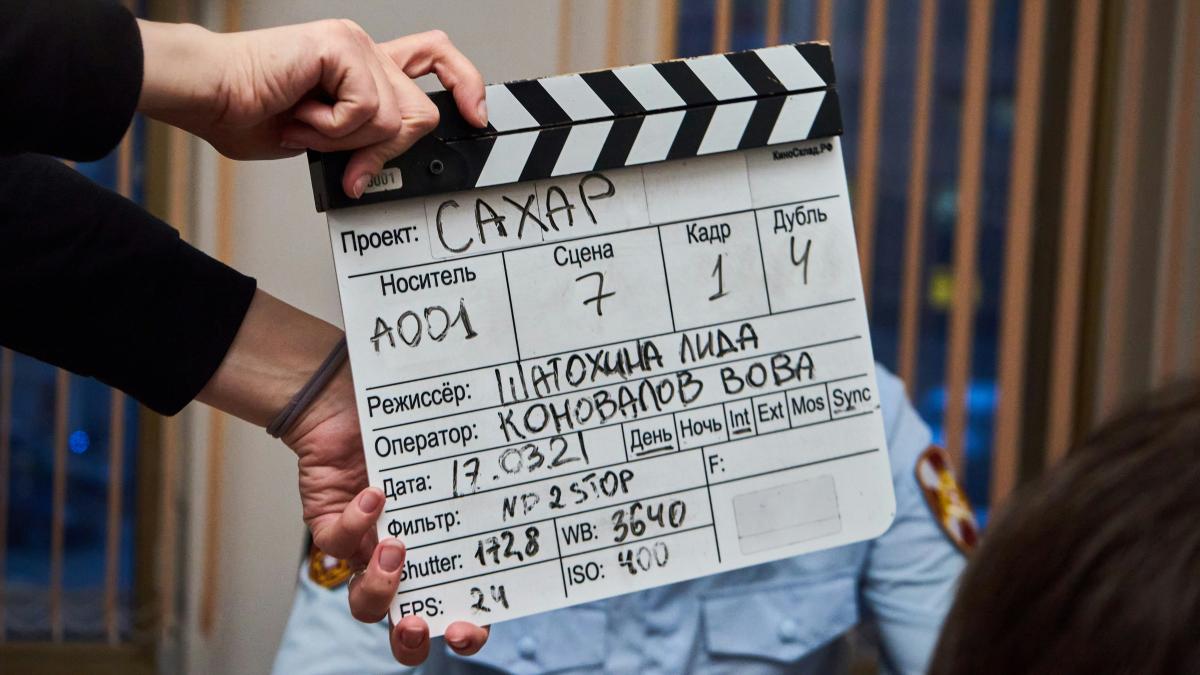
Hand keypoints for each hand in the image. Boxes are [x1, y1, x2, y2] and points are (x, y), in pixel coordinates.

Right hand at [136, 20, 486, 197]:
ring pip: (391, 118)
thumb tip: (384, 169)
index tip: (477, 117)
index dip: (465, 85)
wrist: (209, 97)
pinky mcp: (340, 47)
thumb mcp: (325, 142)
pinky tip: (298, 113)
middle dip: (384, 149)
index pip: (434, 60)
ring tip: (302, 124)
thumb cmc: (248, 114)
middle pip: (418, 112)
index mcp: (363, 67)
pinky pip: (365, 110)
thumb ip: (364, 146)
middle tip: (342, 158)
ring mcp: (353, 44)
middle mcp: (363, 50)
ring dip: (343, 140)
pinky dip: (330, 128)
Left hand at [196, 290, 487, 664]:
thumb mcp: (450, 446)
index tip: (470, 626)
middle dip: (411, 637)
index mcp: (442, 552)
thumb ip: (483, 454)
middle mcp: (406, 559)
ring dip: (380, 589)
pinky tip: (374, 497)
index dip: (466, 629)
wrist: (346, 395)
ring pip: (365, 602)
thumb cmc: (405, 420)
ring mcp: (365, 548)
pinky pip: (336, 546)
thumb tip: (533, 437)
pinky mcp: (330, 525)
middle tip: (418, 622)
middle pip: (405, 626)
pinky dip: (355, 527)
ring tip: (395, 551)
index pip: (459, 607)